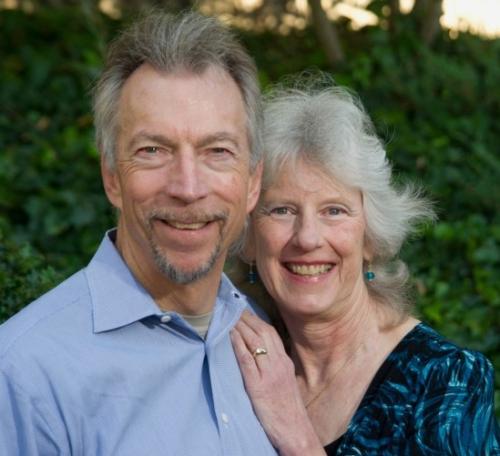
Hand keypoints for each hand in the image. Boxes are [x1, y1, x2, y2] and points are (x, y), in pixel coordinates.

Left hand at [231, 312, 324, 455]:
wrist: (296, 431)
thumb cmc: (287, 408)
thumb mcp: (286, 381)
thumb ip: (275, 365)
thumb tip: (260, 351)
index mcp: (285, 361)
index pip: (271, 332)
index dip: (256, 319)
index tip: (243, 310)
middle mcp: (279, 364)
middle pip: (263, 332)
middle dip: (246, 318)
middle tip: (232, 308)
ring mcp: (270, 374)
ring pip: (255, 342)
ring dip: (240, 326)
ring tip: (228, 316)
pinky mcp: (259, 387)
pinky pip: (247, 360)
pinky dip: (238, 345)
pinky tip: (230, 336)